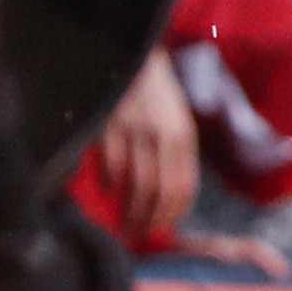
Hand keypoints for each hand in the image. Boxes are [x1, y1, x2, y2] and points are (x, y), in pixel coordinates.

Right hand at [90, 56, 200, 246]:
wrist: (135, 56)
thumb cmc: (158, 96)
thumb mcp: (178, 122)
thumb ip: (178, 157)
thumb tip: (173, 201)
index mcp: (183, 136)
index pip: (183, 187)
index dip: (172, 213)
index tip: (163, 228)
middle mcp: (161, 135)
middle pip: (159, 191)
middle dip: (150, 219)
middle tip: (141, 234)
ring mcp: (134, 130)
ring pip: (134, 183)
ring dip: (130, 209)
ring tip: (126, 223)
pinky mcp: (109, 125)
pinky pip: (110, 164)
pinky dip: (109, 182)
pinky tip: (108, 190)